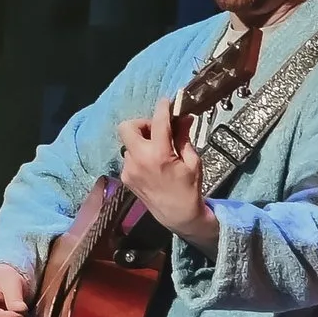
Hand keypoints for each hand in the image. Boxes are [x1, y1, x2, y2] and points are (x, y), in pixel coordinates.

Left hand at [117, 96, 216, 248]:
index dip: (163, 108)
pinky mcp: (125, 178)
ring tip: (158, 150)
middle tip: (157, 130)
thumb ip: (183, 137)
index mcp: (159, 155)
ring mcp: (129, 170)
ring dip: (142, 140)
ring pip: (129, 143)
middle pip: (127, 127)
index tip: (167, 101)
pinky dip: (140, 154)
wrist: (177, 215)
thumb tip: (184, 117)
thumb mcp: (192, 161)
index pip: (158, 122)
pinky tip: (152, 164)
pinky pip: (129, 157)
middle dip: (142, 123)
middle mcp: (139, 160)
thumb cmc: (189, 188)